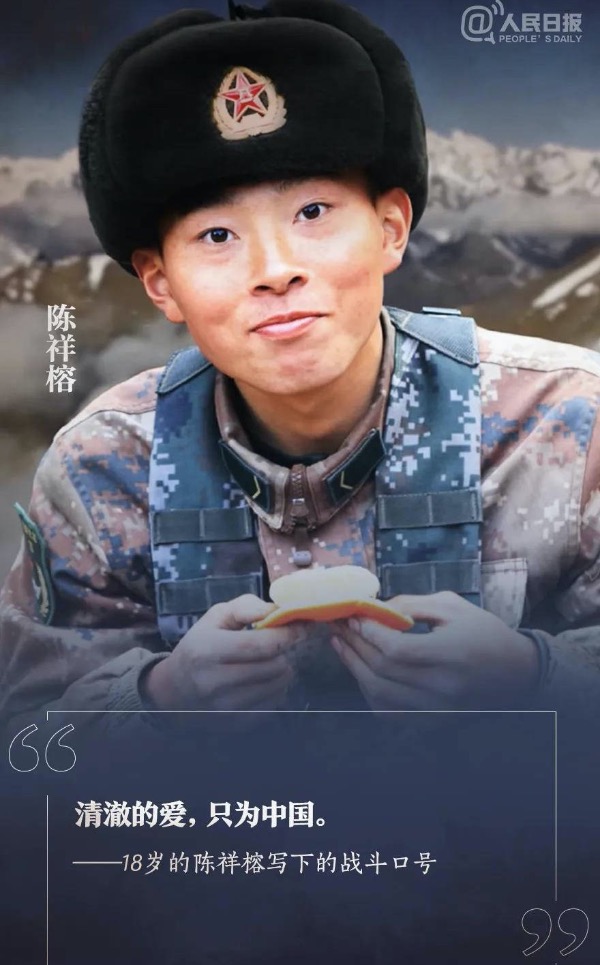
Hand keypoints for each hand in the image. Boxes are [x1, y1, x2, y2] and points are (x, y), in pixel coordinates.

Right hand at [141, 594, 297, 710]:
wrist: (174, 691)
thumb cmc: (200, 646)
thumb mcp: (215, 618)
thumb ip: (245, 607)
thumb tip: (276, 610)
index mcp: (207, 650)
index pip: (261, 645)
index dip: (288, 635)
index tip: (301, 626)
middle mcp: (214, 682)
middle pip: (274, 666)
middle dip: (284, 652)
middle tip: (280, 644)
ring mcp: (225, 707)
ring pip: (278, 686)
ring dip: (283, 670)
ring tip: (271, 661)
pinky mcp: (235, 724)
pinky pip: (273, 704)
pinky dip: (276, 689)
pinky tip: (264, 680)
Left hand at [330, 591, 539, 709]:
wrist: (515, 671)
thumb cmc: (482, 632)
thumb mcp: (451, 606)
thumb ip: (410, 605)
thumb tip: (373, 609)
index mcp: (451, 654)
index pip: (397, 650)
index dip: (369, 633)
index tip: (354, 616)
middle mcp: (443, 687)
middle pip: (383, 671)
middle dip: (355, 645)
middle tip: (340, 626)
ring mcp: (437, 709)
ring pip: (380, 694)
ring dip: (354, 668)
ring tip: (341, 645)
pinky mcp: (432, 720)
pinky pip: (389, 711)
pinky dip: (369, 691)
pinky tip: (359, 669)